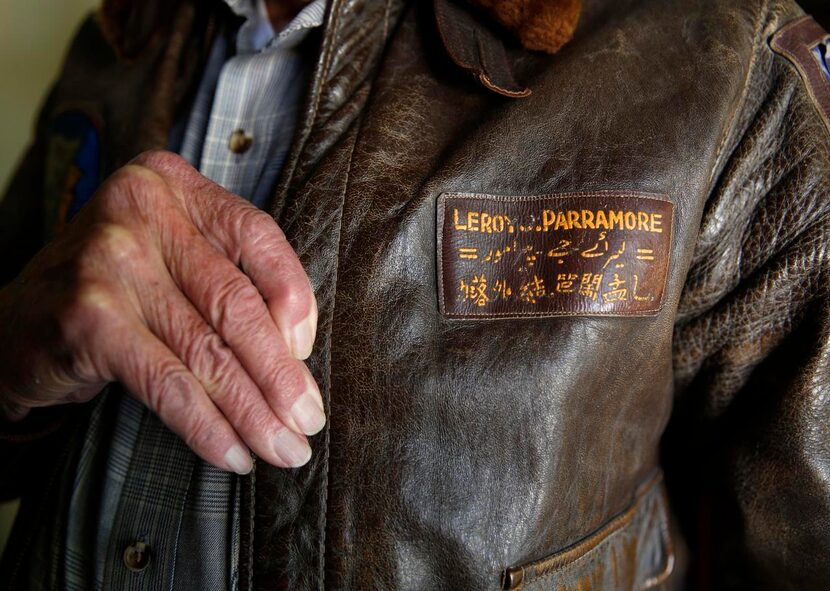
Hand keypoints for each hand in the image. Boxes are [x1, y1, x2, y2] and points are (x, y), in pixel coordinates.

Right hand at [0, 150, 322, 472]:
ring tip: (284, 448)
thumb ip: (230, 277)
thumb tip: (300, 348)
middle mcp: (139, 210)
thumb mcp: (173, 258)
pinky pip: (168, 384)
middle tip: (309, 421)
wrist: (17, 321)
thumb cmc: (118, 289)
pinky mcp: (88, 319)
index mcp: (172, 184)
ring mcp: (110, 262)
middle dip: (282, 374)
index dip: (294, 296)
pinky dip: (207, 427)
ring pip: (208, 350)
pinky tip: (233, 454)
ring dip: (254, 411)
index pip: (257, 234)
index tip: (309, 350)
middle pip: (236, 302)